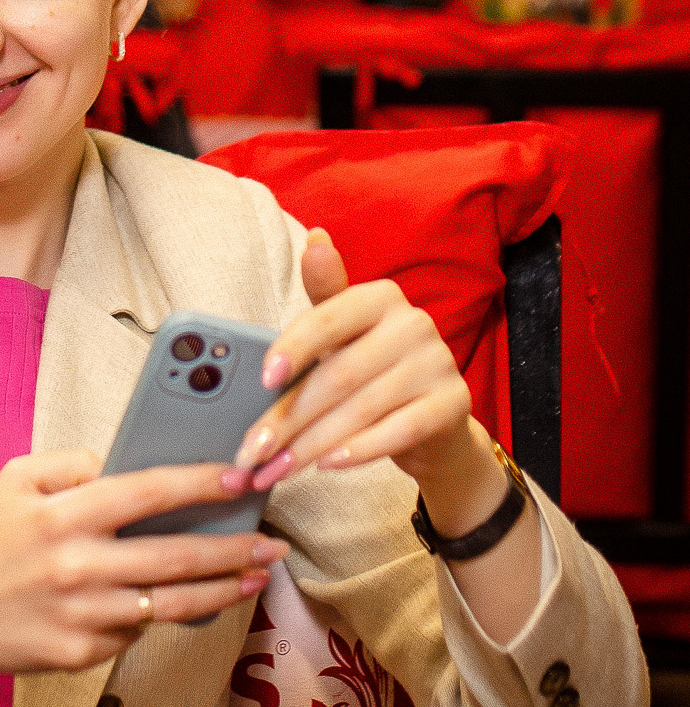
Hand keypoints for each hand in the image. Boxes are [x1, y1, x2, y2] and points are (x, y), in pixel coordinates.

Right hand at [0, 450, 287, 690]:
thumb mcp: (15, 480)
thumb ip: (72, 463)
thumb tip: (124, 465)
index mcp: (63, 515)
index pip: (148, 492)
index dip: (201, 483)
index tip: (242, 477)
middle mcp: (77, 566)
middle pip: (175, 556)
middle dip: (233, 549)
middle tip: (271, 542)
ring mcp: (82, 616)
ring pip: (171, 603)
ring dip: (223, 590)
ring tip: (255, 576)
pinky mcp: (81, 654)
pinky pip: (136, 629)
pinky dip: (158, 614)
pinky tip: (179, 603)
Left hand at [228, 229, 505, 531]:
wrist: (433, 425)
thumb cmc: (373, 373)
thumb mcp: (344, 336)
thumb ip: (323, 297)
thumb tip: (316, 237)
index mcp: (379, 298)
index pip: (327, 319)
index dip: (292, 348)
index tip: (263, 379)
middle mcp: (413, 323)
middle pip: (337, 374)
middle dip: (289, 418)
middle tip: (253, 451)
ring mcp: (437, 364)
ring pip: (361, 408)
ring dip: (311, 445)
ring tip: (277, 469)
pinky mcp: (453, 403)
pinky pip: (398, 430)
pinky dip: (359, 451)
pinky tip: (327, 466)